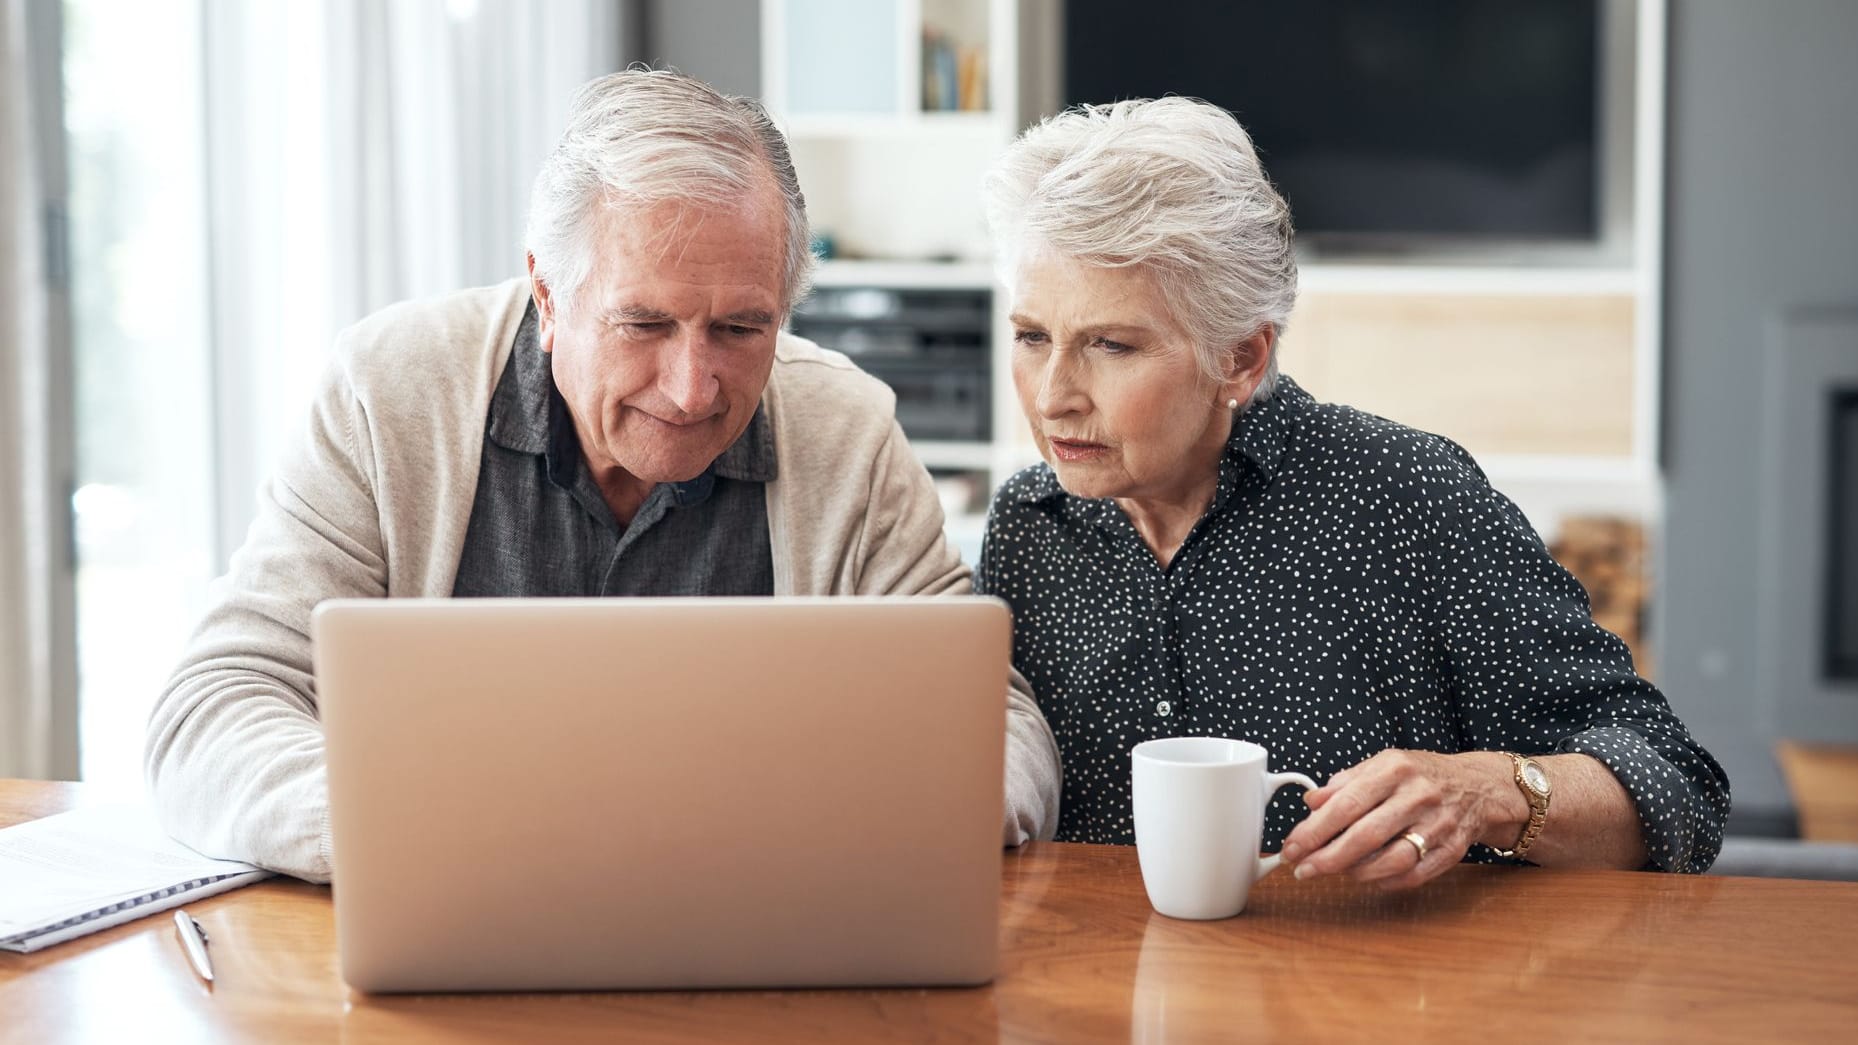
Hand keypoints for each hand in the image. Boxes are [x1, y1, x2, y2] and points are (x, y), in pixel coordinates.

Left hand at [1279, 750, 1514, 890]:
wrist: (1477, 787)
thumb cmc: (1420, 776)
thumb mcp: (1382, 765)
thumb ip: (1345, 783)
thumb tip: (1311, 802)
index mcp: (1394, 769)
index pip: (1346, 803)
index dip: (1315, 830)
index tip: (1293, 847)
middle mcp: (1418, 796)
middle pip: (1366, 836)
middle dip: (1328, 858)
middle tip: (1304, 870)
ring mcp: (1439, 825)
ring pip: (1392, 860)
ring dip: (1356, 872)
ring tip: (1335, 871)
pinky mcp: (1452, 849)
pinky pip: (1414, 875)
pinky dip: (1386, 882)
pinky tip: (1368, 878)